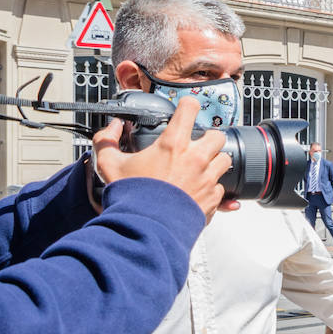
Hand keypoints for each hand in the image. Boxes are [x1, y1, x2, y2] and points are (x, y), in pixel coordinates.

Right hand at [94, 97, 237, 219]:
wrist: (146, 228)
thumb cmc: (131, 197)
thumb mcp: (109, 164)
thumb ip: (106, 141)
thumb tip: (111, 128)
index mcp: (173, 145)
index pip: (190, 109)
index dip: (189, 105)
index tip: (188, 107)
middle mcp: (195, 159)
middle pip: (217, 135)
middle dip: (209, 137)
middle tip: (198, 144)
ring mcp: (207, 179)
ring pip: (225, 160)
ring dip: (215, 161)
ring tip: (201, 167)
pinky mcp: (213, 199)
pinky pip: (221, 187)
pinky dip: (213, 187)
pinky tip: (200, 190)